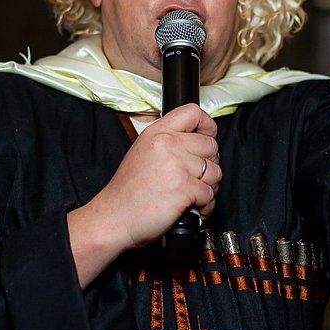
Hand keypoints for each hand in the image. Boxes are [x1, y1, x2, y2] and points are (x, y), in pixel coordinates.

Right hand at [67, 103, 221, 286]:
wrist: (114, 217)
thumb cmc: (127, 191)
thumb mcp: (143, 152)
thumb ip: (168, 141)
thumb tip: (198, 142)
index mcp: (157, 132)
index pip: (193, 112)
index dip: (207, 126)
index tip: (207, 138)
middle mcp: (167, 144)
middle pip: (211, 145)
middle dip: (210, 164)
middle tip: (197, 178)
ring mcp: (176, 165)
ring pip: (215, 171)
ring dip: (210, 187)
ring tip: (194, 195)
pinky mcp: (184, 188)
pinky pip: (210, 194)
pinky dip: (206, 206)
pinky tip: (193, 208)